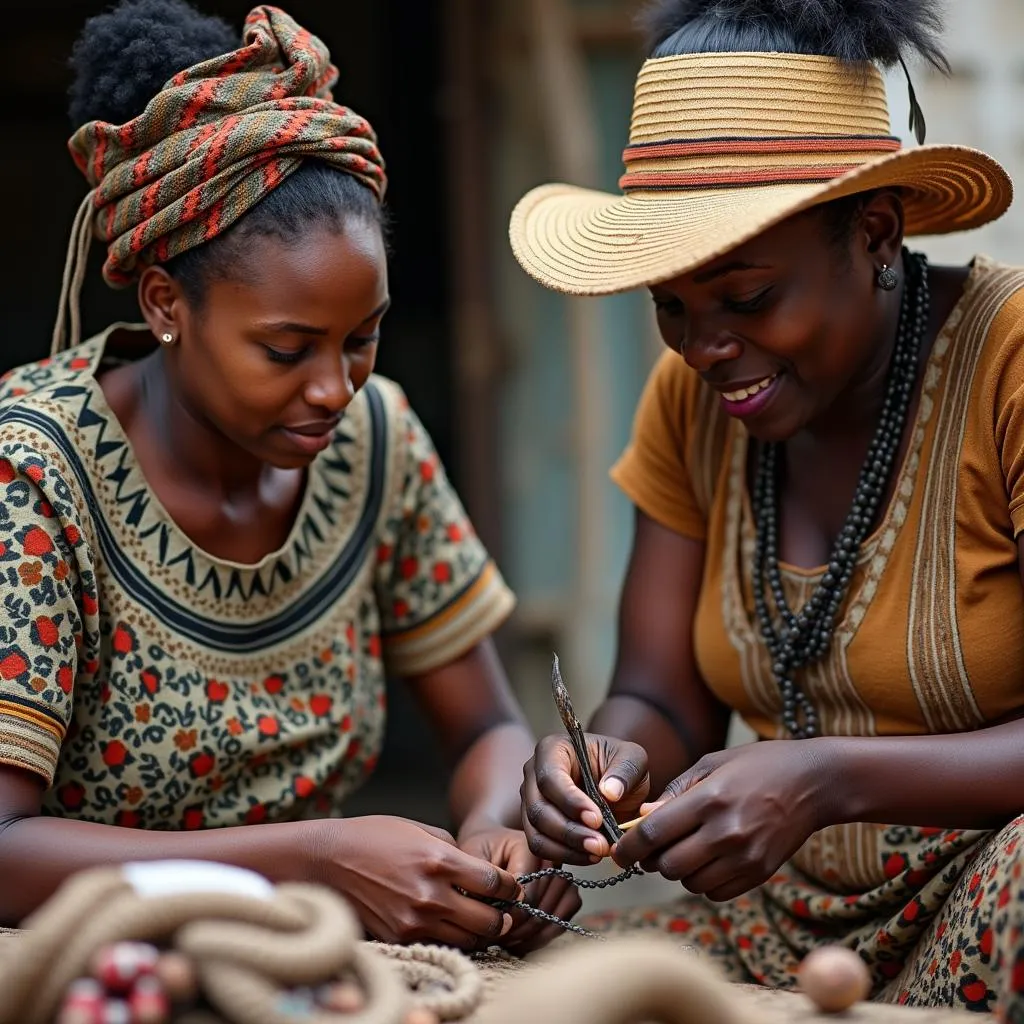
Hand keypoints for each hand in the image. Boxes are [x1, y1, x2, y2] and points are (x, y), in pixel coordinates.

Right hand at [313, 815, 523, 948]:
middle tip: (502, 909)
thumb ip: (451, 848)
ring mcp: (415, 920)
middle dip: (502, 915)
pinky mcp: (400, 938)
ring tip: (478, 919)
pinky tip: (449, 925)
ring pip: (469, 939)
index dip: (510, 886)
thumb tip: (474, 868)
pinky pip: (440, 944)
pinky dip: (451, 938)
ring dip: (479, 931)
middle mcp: (431, 894)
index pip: (494, 882)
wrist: (326, 861)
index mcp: (439, 860)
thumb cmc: (372, 836)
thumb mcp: (417, 828)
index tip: (512, 886)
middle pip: (489, 919)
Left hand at [458, 824, 581, 953]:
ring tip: (507, 941)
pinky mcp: (567, 893)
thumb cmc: (480, 851)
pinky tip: (521, 941)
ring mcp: (562, 875)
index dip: (509, 914)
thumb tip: (495, 911)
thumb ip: (481, 879)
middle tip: (497, 938)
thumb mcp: (473, 857)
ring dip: (530, 935)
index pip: (527, 890)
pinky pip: (562, 920)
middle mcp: (551, 859)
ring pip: (554, 915)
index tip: (491, 925)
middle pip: (542, 905)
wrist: (490, 846)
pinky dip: (543, 936)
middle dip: (519, 928)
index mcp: (529, 846)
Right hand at [520, 733, 650, 864]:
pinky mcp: (535, 825)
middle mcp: (533, 773)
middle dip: (570, 831)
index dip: (571, 802)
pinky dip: (564, 856)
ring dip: (567, 849)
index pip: (550, 777)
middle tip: (600, 845)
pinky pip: (541, 846)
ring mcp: (531, 800)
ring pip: (536, 832)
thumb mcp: (632, 760)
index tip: (597, 819)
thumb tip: (609, 793)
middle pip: (539, 808)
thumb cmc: (620, 767)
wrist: (616, 784)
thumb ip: (625, 772)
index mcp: (552, 749)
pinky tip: (589, 857)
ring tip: (598, 853)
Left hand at [611, 741, 829, 901]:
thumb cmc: (757, 766)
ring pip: (690, 883)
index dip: (628, 847)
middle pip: (668, 865)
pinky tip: (708, 860)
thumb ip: (675, 792)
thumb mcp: (712, 764)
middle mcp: (726, 832)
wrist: (813, 783)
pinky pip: (715, 892)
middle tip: (651, 848)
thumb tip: (642, 819)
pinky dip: (703, 882)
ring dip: (678, 871)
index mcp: (710, 800)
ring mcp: (745, 857)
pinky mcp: (759, 873)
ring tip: (685, 848)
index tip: (618, 851)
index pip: (653, 834)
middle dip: (651, 860)